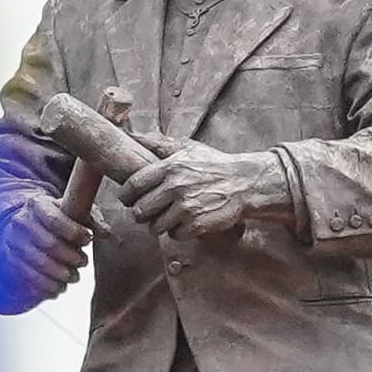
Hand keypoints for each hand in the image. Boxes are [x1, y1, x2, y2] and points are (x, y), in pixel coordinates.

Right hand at [0, 192, 91, 308]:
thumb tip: (106, 233)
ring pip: (39, 264)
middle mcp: (21, 222)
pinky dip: (47, 287)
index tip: (87, 240)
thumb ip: (91, 220)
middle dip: (71, 256)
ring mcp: (13, 242)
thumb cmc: (57, 217)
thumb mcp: (73, 211)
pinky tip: (59, 288)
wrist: (27, 224)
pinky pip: (29, 278)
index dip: (74, 233)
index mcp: (37, 204)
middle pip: (49, 244)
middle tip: (83, 262)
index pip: (55, 220)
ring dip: (61, 274)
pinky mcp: (11, 261)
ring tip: (74, 277)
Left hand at [118, 134, 291, 239]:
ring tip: (172, 217)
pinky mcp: (197, 224)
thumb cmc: (214, 166)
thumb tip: (134, 136)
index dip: (126, 196)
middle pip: (140, 211)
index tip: (129, 200)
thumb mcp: (188, 149)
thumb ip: (160, 144)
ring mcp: (186, 207)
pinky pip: (175, 235)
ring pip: (156, 226)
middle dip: (143, 214)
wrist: (245, 183)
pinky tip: (187, 223)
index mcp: (169, 167)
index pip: (133, 186)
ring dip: (161, 225)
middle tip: (151, 212)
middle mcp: (175, 187)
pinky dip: (179, 232)